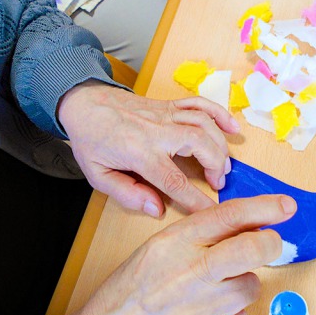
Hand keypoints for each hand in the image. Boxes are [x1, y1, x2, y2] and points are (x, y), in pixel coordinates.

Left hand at [57, 81, 240, 216]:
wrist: (83, 102)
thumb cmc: (91, 140)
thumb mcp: (98, 175)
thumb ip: (128, 194)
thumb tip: (157, 208)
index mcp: (140, 152)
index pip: (174, 181)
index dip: (196, 199)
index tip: (212, 212)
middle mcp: (158, 130)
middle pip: (200, 144)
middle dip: (216, 166)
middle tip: (217, 183)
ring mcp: (166, 114)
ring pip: (205, 124)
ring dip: (220, 145)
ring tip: (222, 166)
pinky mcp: (169, 104)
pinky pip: (200, 104)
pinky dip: (220, 114)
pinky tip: (232, 129)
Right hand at [58, 194, 296, 314]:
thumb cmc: (132, 291)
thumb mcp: (157, 249)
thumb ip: (199, 236)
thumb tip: (249, 227)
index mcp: (173, 244)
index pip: (228, 216)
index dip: (264, 208)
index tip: (285, 206)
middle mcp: (189, 274)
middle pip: (251, 249)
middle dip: (270, 243)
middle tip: (272, 243)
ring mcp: (200, 311)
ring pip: (250, 287)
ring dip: (241, 285)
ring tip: (213, 292)